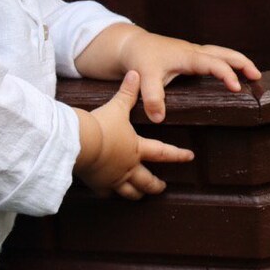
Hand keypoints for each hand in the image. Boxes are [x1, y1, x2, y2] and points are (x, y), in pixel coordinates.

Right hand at [74, 71, 193, 199]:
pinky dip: (110, 193)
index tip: (190, 157)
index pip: (163, 153)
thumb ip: (127, 93)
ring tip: (141, 195)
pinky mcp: (98, 184)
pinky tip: (109, 192)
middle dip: (156, 185)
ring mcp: (114, 178)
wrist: (79, 142)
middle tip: (162, 186)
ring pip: (130, 192)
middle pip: (148, 181)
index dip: (178, 155)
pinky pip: (107, 193)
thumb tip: (135, 73)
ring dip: (137, 194)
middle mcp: (128, 167)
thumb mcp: (116, 107)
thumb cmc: (101, 125)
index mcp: (137, 149)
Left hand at [115, 27, 261, 122]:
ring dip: (238, 62)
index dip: (226, 75)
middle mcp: (194, 52)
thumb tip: (160, 118)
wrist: (132, 45)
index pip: (214, 64)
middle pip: (225, 53)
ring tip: (253, 75)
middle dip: (242, 63)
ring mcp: (193, 53)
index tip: (237, 88)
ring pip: (222, 53)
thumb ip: (152, 97)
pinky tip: (231, 74)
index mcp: (188, 56)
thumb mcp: (144, 77)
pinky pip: (214, 57)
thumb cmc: (140, 59)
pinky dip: (227, 63)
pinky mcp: (190, 56)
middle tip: (257, 77)